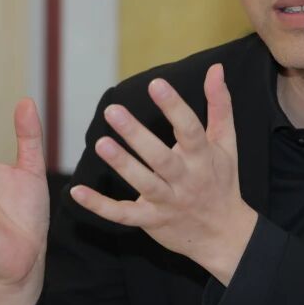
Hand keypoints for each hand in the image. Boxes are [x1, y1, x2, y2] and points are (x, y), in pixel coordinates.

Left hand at [69, 64, 257, 284]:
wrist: (224, 235)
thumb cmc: (222, 182)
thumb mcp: (226, 144)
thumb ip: (220, 105)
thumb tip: (216, 69)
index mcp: (204, 158)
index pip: (190, 130)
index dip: (174, 107)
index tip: (156, 84)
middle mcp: (186, 180)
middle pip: (161, 158)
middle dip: (137, 136)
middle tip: (113, 110)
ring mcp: (168, 203)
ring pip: (143, 184)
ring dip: (122, 165)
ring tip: (101, 143)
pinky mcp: (151, 221)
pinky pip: (123, 215)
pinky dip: (100, 206)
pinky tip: (77, 192)